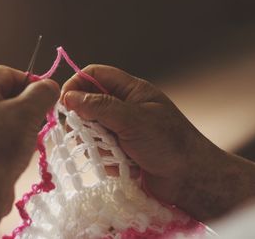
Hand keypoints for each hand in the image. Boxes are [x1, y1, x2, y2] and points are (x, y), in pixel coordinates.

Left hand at [0, 65, 58, 205]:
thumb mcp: (28, 112)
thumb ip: (42, 92)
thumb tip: (49, 86)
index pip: (5, 73)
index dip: (29, 81)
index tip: (46, 95)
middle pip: (1, 94)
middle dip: (25, 103)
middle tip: (41, 116)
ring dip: (19, 121)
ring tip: (31, 135)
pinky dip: (8, 136)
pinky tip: (19, 148)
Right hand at [61, 64, 244, 219]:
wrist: (189, 180)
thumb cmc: (169, 143)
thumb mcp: (133, 120)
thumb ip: (100, 106)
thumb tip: (68, 97)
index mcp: (130, 91)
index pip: (95, 75)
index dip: (77, 84)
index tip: (64, 103)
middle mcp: (123, 107)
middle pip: (88, 103)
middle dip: (83, 119)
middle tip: (83, 133)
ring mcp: (120, 129)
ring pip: (90, 129)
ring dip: (93, 142)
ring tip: (109, 153)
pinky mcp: (118, 150)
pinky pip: (97, 149)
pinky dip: (102, 158)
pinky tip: (118, 164)